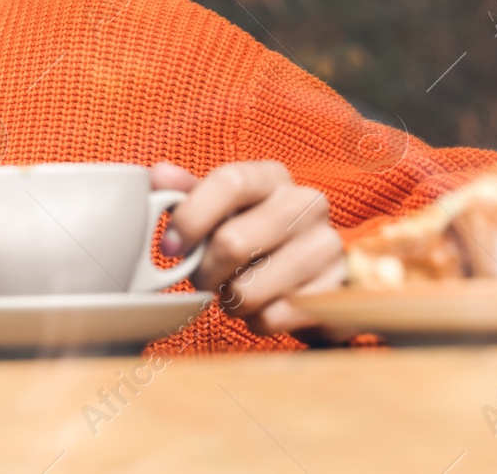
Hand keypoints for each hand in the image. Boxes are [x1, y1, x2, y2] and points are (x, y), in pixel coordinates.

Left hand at [152, 160, 345, 334]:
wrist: (313, 274)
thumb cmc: (253, 235)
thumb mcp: (220, 210)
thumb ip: (187, 193)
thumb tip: (159, 175)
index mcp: (272, 177)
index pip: (229, 182)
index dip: (191, 216)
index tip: (170, 247)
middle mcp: (306, 203)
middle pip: (233, 242)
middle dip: (204, 271)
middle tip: (204, 279)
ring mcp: (328, 246)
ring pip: (249, 289)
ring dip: (229, 299)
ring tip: (235, 292)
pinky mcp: (337, 291)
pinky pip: (274, 317)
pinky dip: (256, 320)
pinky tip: (263, 307)